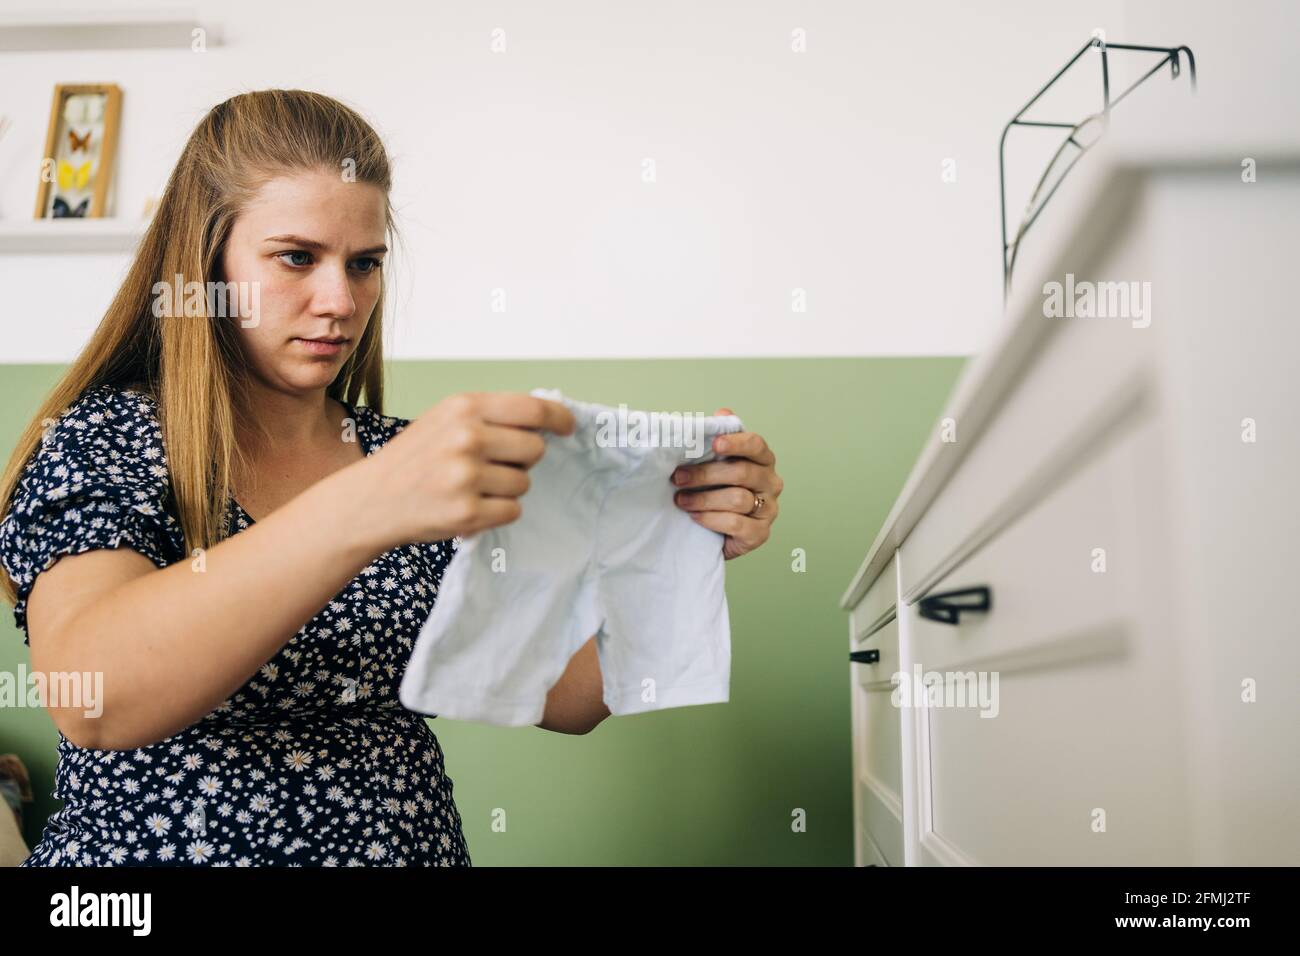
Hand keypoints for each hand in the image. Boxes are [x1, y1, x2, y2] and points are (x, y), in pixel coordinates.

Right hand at [360, 392, 574, 549]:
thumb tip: (547, 419)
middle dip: (523, 460)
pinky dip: (497, 512)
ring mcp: (466, 476)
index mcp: (464, 407)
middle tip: (494, 466)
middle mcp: (466, 437)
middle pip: (535, 449)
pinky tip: (470, 506)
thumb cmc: (415, 458)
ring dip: (507, 488)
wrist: (371, 499)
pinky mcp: (466, 512)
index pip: (533, 409)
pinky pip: (512, 511)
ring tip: (473, 487)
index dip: (559, 419)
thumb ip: (490, 415)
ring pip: (524, 483)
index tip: (568, 428)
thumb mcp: (445, 419)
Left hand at [670, 407, 781, 559]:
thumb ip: (718, 440)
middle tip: (678, 477)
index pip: (756, 445)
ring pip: (737, 499)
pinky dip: (712, 519)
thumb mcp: (714, 465)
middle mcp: (770, 482)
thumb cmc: (717, 492)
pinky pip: (736, 524)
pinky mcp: (760, 533)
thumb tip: (723, 413)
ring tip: (681, 500)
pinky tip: (695, 517)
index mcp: (762, 460)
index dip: (736, 442)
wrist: (716, 533)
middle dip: (705, 474)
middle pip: (742, 472)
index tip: (714, 443)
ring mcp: (768, 509)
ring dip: (704, 499)